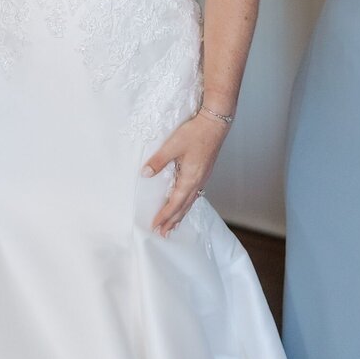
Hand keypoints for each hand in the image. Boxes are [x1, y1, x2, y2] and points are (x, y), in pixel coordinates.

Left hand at [143, 109, 228, 236]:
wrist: (215, 124)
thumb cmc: (195, 134)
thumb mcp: (173, 145)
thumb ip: (159, 161)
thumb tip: (145, 174)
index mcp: (190, 179)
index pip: (175, 203)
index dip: (165, 216)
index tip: (156, 226)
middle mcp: (197, 182)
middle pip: (183, 207)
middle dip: (172, 221)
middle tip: (163, 234)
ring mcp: (202, 178)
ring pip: (190, 202)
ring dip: (180, 215)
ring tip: (173, 226)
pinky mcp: (203, 172)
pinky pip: (194, 194)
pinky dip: (187, 204)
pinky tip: (185, 203)